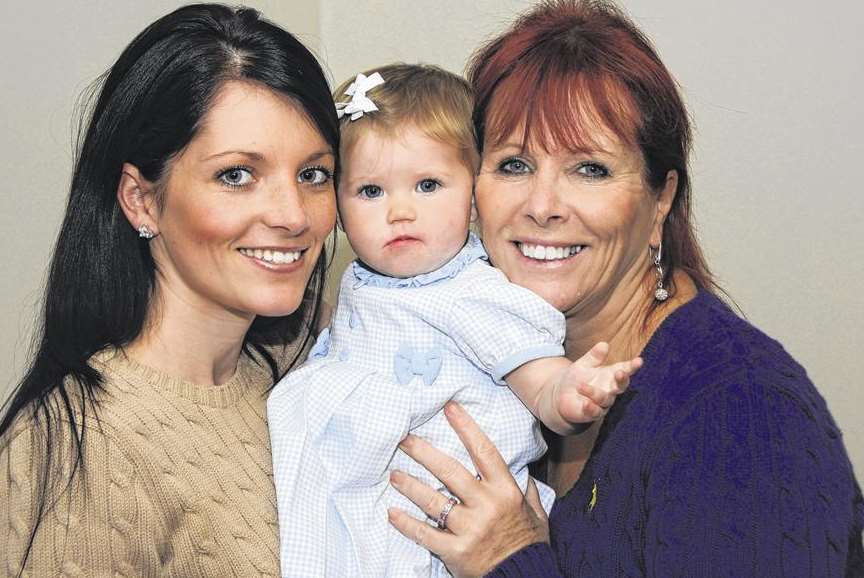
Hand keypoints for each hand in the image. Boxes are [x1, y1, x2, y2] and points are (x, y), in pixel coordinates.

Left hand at [388, 402, 548, 577]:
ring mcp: (469, 529)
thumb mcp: (535, 511)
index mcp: (506, 491)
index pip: (483, 451)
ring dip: (409, 485)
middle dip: (423, 453)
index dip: (466, 427)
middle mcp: (486, 506)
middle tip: (404, 439)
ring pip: (432, 500)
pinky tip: (392, 513)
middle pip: (449, 471)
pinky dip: (406, 523)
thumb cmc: (528, 543)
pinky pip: (424, 534)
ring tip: (394, 474)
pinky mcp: (455, 551)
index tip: (449, 408)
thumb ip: (525, 487)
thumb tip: (520, 467)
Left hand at [558, 342, 641, 424]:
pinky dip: (591, 408)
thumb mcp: (584, 364)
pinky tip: (585, 403)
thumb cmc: (577, 377)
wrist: (561, 394)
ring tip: (581, 386)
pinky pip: (595, 412)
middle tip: (620, 373)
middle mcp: (610, 390)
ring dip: (594, 393)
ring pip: (605, 399)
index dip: (633, 366)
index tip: (639, 361)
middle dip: (622, 380)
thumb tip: (604, 344)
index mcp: (611, 375)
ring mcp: (603, 403)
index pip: (625, 370)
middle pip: (621, 386)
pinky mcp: (592, 413)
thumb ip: (594, 356)